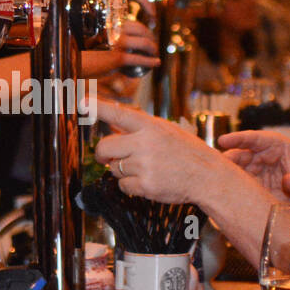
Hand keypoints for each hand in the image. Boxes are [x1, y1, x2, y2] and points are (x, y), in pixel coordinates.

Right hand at [79, 18, 159, 77]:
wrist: (72, 60)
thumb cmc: (80, 50)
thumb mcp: (94, 38)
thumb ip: (107, 37)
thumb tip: (118, 40)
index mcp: (111, 23)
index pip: (134, 24)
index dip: (144, 30)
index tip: (147, 37)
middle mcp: (116, 30)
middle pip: (143, 31)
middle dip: (151, 38)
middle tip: (153, 47)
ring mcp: (118, 43)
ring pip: (145, 43)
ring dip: (153, 49)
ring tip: (154, 54)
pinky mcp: (118, 58)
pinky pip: (140, 60)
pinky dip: (151, 62)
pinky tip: (156, 63)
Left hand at [93, 98, 224, 205]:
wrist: (208, 176)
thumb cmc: (187, 152)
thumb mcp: (166, 131)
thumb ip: (139, 128)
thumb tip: (111, 124)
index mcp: (151, 126)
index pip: (118, 114)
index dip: (98, 108)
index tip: (81, 103)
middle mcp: (145, 144)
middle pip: (105, 147)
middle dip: (102, 154)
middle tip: (106, 157)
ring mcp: (145, 165)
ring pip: (113, 168)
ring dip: (121, 170)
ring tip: (143, 168)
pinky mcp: (146, 185)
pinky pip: (123, 186)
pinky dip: (130, 186)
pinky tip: (147, 180)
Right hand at [216, 129, 289, 199]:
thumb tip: (288, 183)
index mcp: (274, 145)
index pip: (253, 139)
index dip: (238, 139)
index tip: (223, 141)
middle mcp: (260, 156)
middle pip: (239, 156)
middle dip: (227, 161)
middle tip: (214, 168)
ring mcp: (255, 173)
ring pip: (236, 172)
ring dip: (226, 177)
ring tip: (215, 183)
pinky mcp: (254, 188)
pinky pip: (240, 188)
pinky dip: (232, 191)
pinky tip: (224, 196)